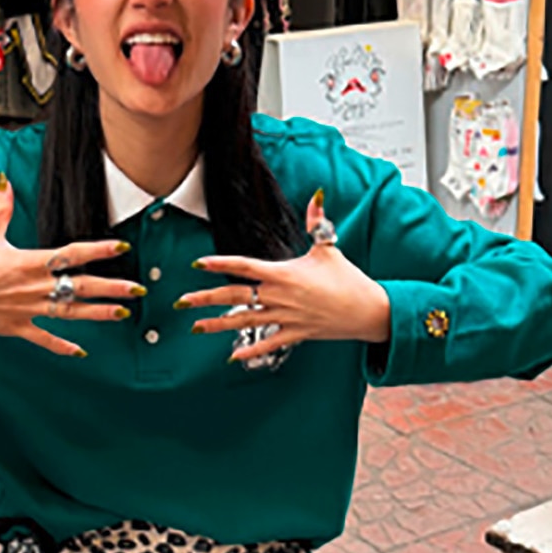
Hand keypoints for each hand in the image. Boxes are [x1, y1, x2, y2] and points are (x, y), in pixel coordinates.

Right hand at [0, 177, 138, 357]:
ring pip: (68, 312)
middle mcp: (31, 286)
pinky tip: (81, 351)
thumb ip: (1, 209)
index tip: (121, 246)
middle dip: (110, 287)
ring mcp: (24, 309)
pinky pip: (43, 338)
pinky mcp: (14, 327)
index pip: (71, 253)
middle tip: (137, 289)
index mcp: (27, 261)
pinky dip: (61, 346)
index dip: (98, 250)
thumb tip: (5, 181)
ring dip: (97, 314)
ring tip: (122, 314)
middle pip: (78, 286)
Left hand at [178, 191, 390, 363]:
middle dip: (207, 298)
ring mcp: (286, 316)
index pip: (245, 266)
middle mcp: (281, 296)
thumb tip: (316, 196)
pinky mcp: (295, 333)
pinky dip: (250, 350)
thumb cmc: (349, 279)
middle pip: (236, 295)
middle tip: (181, 301)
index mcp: (285, 273)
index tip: (198, 263)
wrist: (370, 311)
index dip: (221, 264)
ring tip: (195, 327)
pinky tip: (232, 356)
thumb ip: (317, 223)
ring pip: (246, 321)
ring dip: (218, 325)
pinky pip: (268, 343)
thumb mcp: (329, 248)